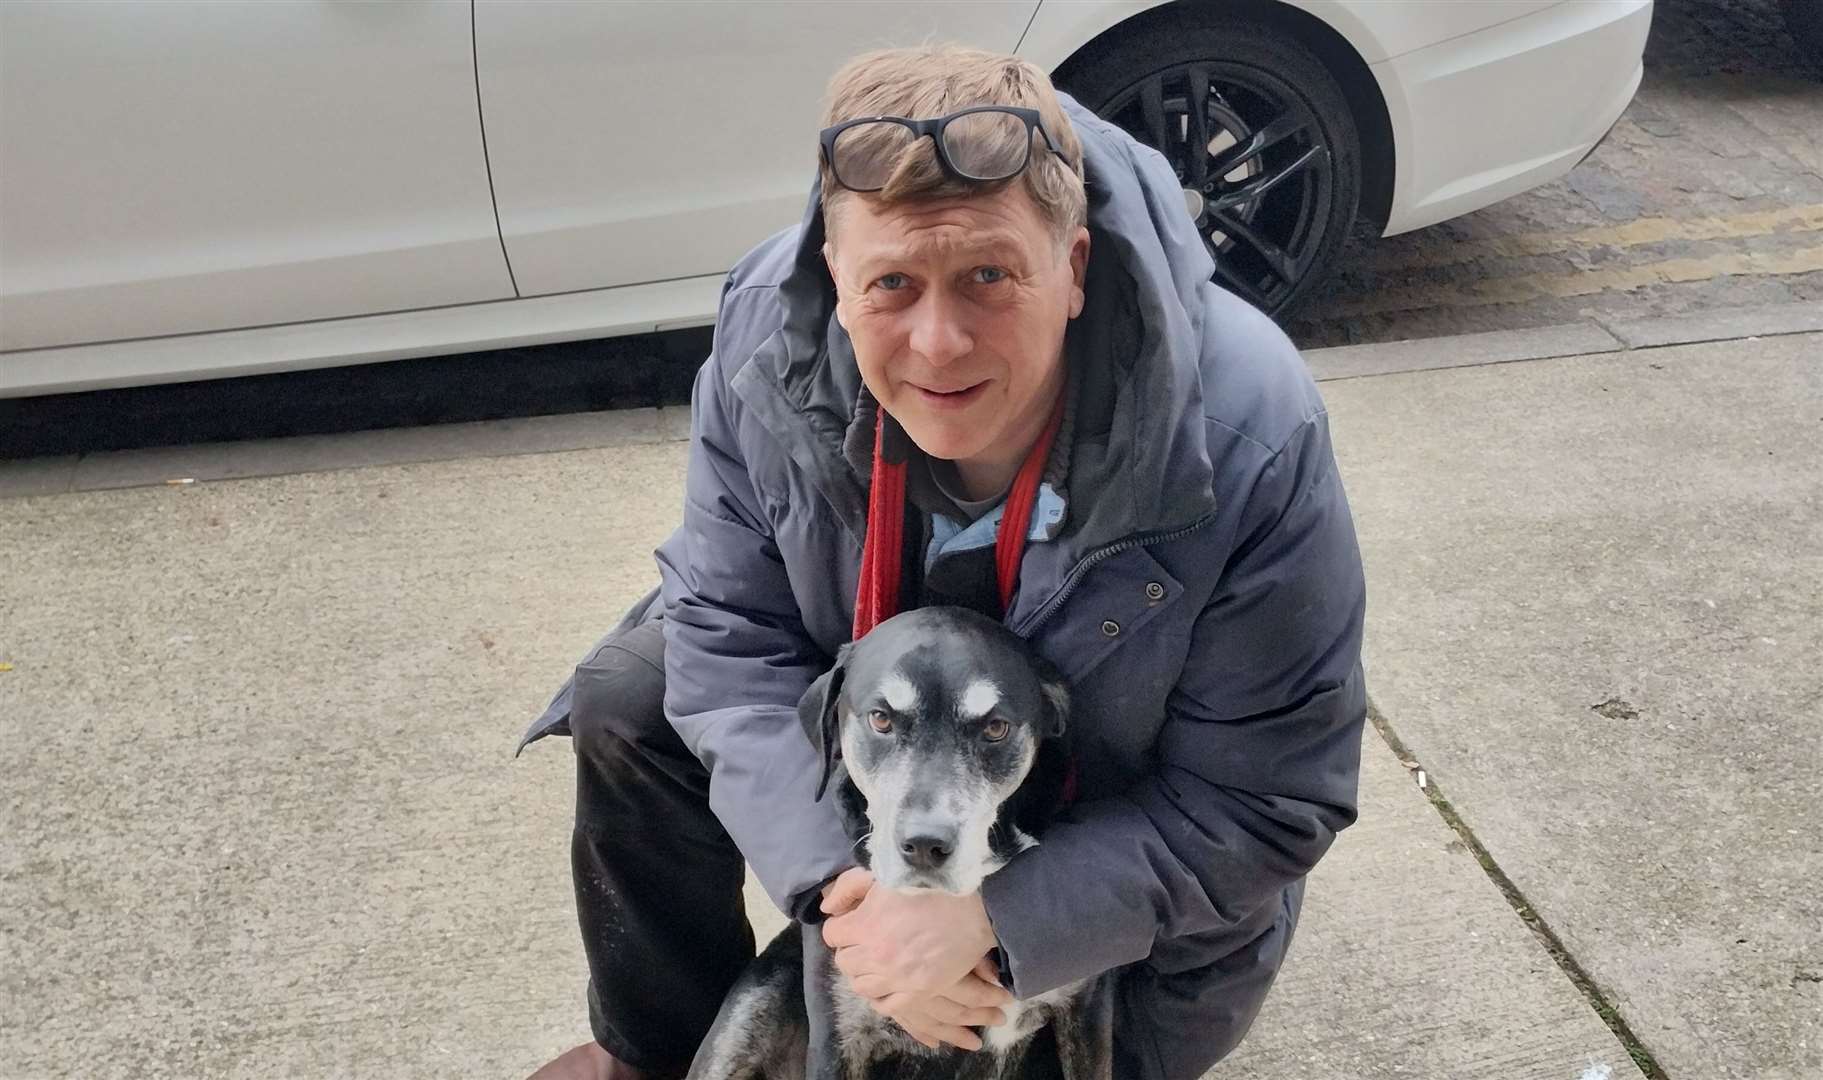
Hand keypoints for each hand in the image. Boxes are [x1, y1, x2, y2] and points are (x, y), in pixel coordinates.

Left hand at [820, 870, 1011, 1049]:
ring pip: (861, 986)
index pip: (832, 934)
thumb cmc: (931, 886)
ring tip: (878, 960)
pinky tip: (888, 984)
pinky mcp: (918, 992)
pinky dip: (882, 996)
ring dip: (864, 973)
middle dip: (852, 949)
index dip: (842, 926)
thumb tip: (828, 909)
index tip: (855, 921)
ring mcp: (897, 977)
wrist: (975, 908)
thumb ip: (849, 886)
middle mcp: (876, 955)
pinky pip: (886, 1005)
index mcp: (866, 924)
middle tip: (867, 939)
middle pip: (845, 961)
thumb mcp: (886, 875)